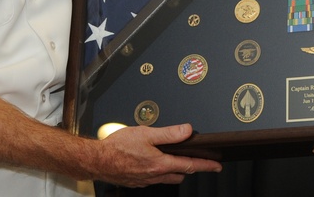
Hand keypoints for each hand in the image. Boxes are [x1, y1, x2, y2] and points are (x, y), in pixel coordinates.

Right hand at [92, 123, 221, 186]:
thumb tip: (188, 130)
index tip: (217, 166)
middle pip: (180, 174)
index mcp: (160, 164)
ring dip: (175, 171)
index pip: (190, 165)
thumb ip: (169, 133)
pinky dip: (159, 173)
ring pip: (167, 179)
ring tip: (176, 161)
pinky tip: (154, 164)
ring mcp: (146, 181)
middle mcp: (155, 175)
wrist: (97, 160)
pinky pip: (154, 180)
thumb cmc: (117, 147)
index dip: (206, 165)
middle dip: (191, 168)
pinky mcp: (137, 182)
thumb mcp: (146, 133)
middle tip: (199, 162)